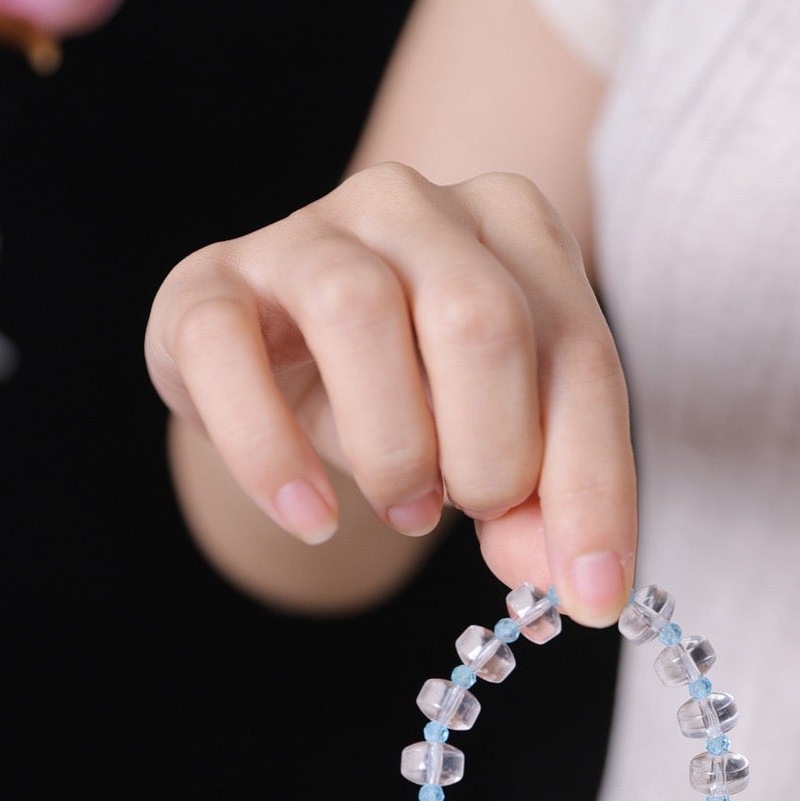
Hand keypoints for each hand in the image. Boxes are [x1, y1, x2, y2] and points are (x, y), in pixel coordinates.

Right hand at [146, 164, 635, 622]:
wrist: (280, 362)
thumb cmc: (414, 393)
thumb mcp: (495, 441)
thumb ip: (541, 502)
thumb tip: (574, 583)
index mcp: (513, 224)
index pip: (579, 354)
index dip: (593, 487)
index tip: (593, 595)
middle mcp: (413, 205)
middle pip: (478, 318)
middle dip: (492, 451)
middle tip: (473, 512)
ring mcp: (303, 233)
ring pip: (356, 311)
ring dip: (394, 446)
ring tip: (408, 509)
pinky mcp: (206, 283)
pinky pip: (226, 351)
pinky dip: (270, 453)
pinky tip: (310, 516)